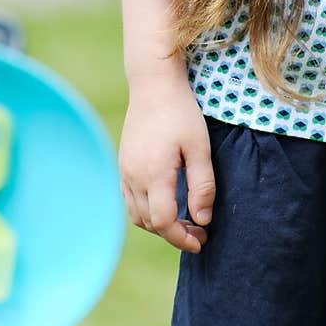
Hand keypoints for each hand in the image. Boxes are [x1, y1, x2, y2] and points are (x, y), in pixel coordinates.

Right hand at [118, 76, 215, 252]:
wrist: (153, 83)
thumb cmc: (180, 111)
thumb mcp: (199, 146)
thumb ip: (202, 185)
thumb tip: (203, 220)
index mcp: (153, 174)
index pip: (163, 222)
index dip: (182, 238)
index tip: (201, 241)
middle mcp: (133, 177)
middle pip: (149, 223)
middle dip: (173, 234)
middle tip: (199, 232)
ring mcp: (124, 171)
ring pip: (137, 214)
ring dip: (159, 224)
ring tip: (185, 220)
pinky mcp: (123, 163)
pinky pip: (130, 199)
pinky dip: (146, 210)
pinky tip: (166, 202)